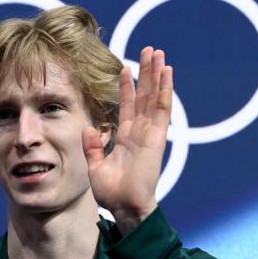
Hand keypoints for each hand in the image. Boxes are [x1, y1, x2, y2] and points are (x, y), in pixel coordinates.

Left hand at [83, 47, 172, 233]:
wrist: (124, 207)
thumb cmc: (111, 193)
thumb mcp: (94, 166)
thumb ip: (92, 146)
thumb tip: (90, 128)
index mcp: (125, 138)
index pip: (127, 106)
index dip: (126, 87)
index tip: (124, 68)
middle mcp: (139, 132)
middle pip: (144, 96)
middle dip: (146, 73)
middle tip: (148, 51)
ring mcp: (149, 134)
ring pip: (155, 97)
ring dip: (156, 75)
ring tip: (158, 54)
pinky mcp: (156, 138)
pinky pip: (162, 110)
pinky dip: (165, 91)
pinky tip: (167, 73)